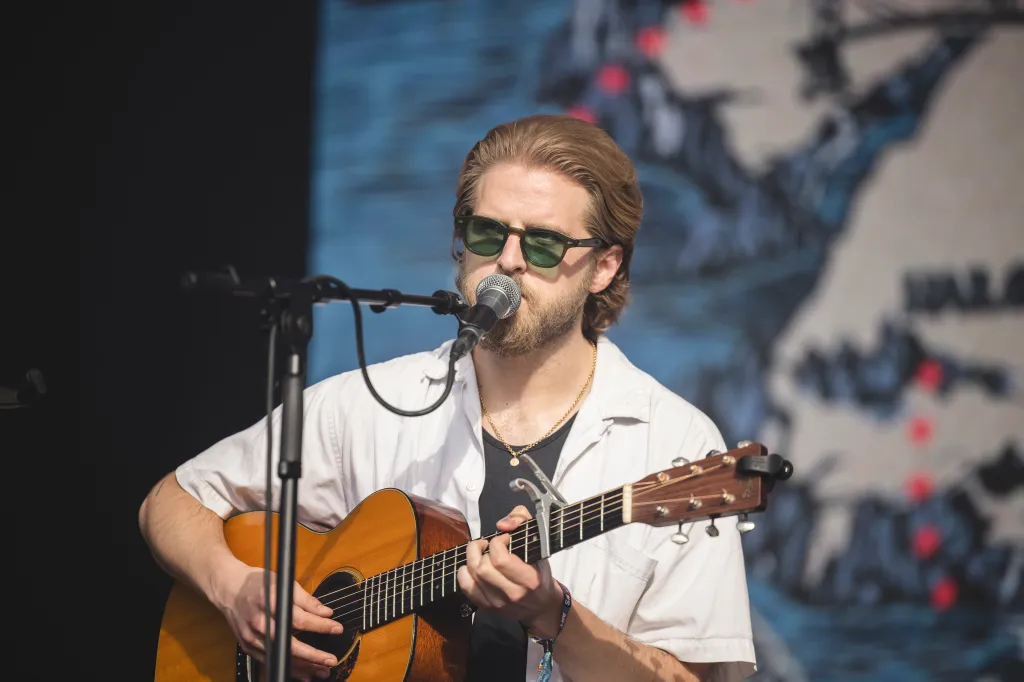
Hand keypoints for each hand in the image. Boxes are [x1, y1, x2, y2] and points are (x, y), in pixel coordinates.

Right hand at [210, 562, 341, 680]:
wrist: (228, 588)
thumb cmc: (256, 583)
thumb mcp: (282, 581)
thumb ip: (305, 599)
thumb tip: (325, 612)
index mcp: (268, 602)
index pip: (299, 619)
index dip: (320, 625)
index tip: (336, 628)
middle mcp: (259, 622)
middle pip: (289, 644)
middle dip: (313, 655)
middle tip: (331, 659)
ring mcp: (252, 637)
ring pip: (280, 656)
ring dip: (303, 667)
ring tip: (322, 670)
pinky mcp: (248, 646)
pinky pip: (270, 661)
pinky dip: (287, 668)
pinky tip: (303, 673)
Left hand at [457, 505, 564, 637]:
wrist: (541, 606)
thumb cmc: (539, 573)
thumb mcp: (540, 544)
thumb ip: (523, 522)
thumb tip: (502, 524)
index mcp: (529, 579)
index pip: (501, 560)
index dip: (497, 543)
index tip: (504, 539)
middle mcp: (513, 594)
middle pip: (483, 568)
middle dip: (480, 549)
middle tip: (488, 545)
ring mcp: (498, 603)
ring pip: (473, 576)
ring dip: (472, 558)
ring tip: (480, 552)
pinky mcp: (488, 607)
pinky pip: (466, 588)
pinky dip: (464, 573)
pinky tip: (472, 567)